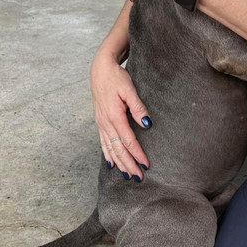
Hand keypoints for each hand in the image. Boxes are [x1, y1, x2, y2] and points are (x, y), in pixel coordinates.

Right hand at [90, 50, 150, 180]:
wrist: (100, 69)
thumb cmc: (116, 77)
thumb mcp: (129, 89)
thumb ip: (138, 107)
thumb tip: (147, 124)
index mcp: (114, 115)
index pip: (128, 140)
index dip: (137, 153)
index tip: (146, 164)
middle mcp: (105, 122)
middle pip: (118, 148)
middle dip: (129, 164)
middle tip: (139, 177)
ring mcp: (100, 123)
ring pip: (110, 148)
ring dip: (119, 163)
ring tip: (128, 175)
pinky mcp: (99, 121)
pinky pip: (102, 142)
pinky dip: (107, 154)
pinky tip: (111, 164)